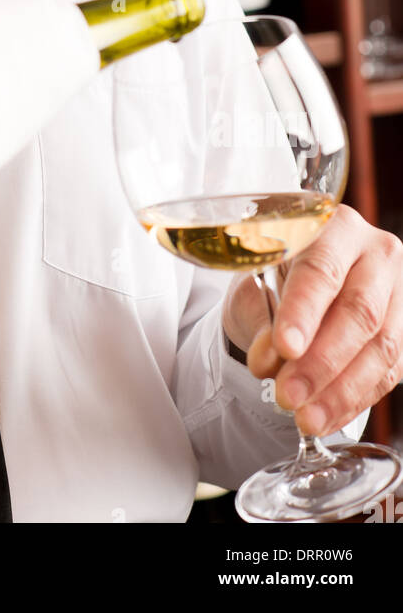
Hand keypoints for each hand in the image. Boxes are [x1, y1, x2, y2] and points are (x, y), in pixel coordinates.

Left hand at [222, 204, 402, 434]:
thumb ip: (262, 320)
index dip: (304, 311)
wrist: (299, 285)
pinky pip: (389, 372)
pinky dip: (354, 400)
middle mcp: (376, 254)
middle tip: (288, 394)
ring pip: (381, 347)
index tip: (284, 347)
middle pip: (360, 312)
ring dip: (340, 390)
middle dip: (322, 361)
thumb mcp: (256, 287)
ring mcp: (399, 292)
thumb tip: (268, 361)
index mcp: (335, 226)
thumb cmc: (275, 276)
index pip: (322, 269)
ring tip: (305, 417)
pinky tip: (326, 417)